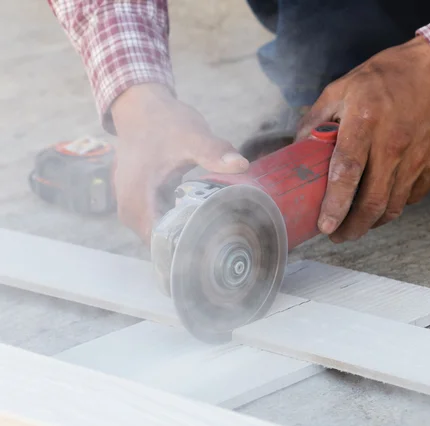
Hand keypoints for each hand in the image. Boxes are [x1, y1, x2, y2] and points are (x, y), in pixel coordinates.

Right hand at [111, 84, 248, 242]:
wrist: (141, 106)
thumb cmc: (165, 122)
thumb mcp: (192, 136)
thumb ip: (214, 152)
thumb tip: (242, 164)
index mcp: (137, 196)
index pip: (156, 240)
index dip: (180, 251)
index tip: (207, 255)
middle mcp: (128, 205)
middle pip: (155, 242)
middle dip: (181, 249)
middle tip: (214, 252)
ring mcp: (128, 204)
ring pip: (153, 234)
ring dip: (176, 238)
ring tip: (207, 243)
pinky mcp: (135, 200)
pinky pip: (152, 222)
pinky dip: (171, 225)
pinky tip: (193, 225)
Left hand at [296, 36, 429, 242]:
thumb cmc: (387, 78)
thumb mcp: (342, 88)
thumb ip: (316, 121)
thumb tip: (296, 150)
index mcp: (366, 121)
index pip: (347, 172)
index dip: (335, 204)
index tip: (325, 225)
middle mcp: (394, 142)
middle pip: (372, 201)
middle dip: (352, 227)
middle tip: (337, 235)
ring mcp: (419, 157)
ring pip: (392, 207)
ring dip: (371, 223)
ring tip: (356, 225)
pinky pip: (410, 198)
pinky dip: (393, 206)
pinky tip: (381, 202)